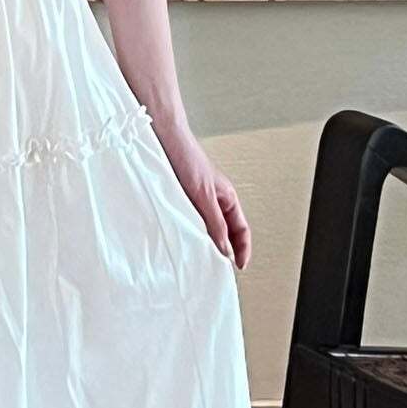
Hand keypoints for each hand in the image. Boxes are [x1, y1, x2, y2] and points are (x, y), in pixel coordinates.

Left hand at [152, 115, 250, 268]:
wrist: (163, 139)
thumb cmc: (186, 158)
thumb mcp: (204, 195)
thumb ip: (215, 222)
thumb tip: (225, 249)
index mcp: (227, 198)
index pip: (242, 230)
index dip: (243, 249)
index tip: (239, 266)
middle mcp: (214, 200)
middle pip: (226, 232)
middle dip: (225, 250)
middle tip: (218, 268)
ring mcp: (197, 200)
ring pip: (207, 228)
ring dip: (207, 242)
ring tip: (201, 258)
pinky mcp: (181, 199)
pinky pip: (190, 221)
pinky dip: (190, 234)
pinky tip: (182, 240)